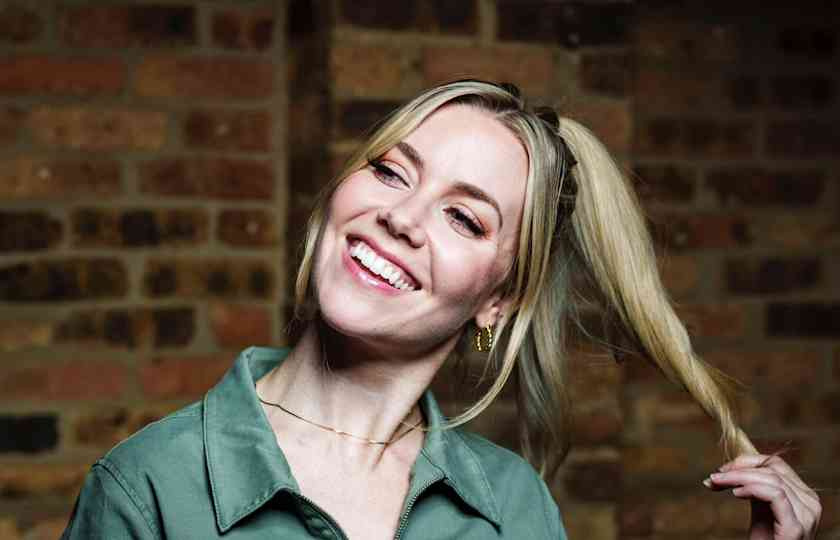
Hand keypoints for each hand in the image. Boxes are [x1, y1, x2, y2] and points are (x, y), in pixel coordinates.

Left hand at [705, 454, 820, 539]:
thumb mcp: (760, 507)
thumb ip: (754, 486)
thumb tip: (726, 468)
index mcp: (803, 494)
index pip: (776, 464)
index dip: (747, 461)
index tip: (723, 469)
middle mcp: (809, 502)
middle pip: (772, 470)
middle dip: (739, 470)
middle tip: (714, 477)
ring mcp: (806, 515)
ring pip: (772, 479)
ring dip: (739, 477)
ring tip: (718, 483)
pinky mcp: (796, 527)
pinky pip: (775, 495)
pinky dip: (752, 489)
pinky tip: (735, 493)